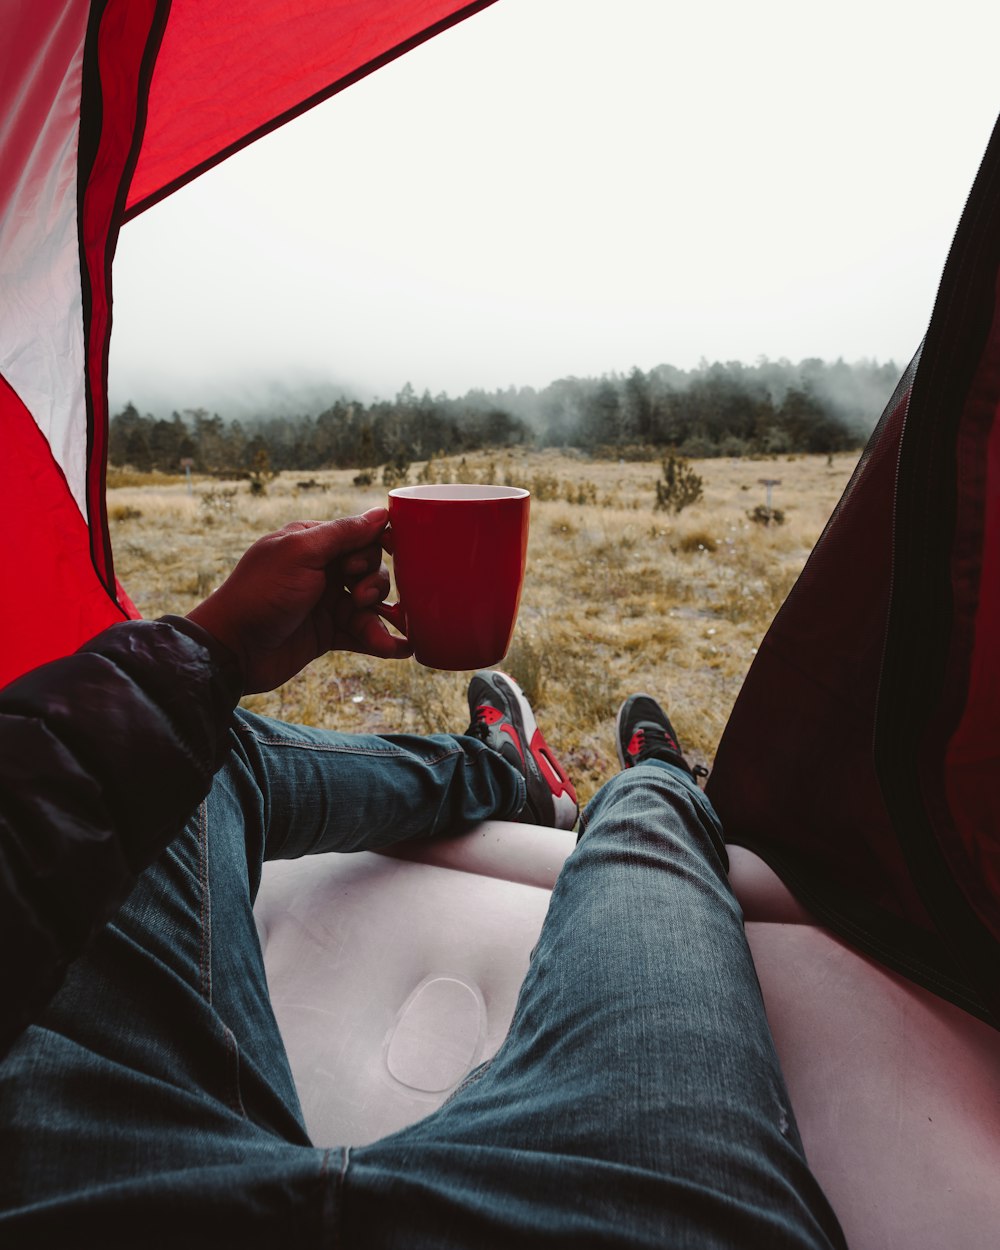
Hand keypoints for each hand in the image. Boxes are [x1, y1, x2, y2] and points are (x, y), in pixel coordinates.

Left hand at [187, 508, 410, 692]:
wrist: (233, 649)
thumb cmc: (261, 593)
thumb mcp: (301, 554)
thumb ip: (342, 533)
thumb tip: (381, 513)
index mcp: (312, 542)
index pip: (359, 535)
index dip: (374, 547)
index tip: (381, 557)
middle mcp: (322, 570)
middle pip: (371, 569)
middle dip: (374, 584)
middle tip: (358, 597)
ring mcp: (326, 603)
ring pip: (371, 604)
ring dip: (380, 618)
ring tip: (381, 638)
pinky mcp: (328, 633)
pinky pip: (363, 633)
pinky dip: (381, 640)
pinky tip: (401, 649)